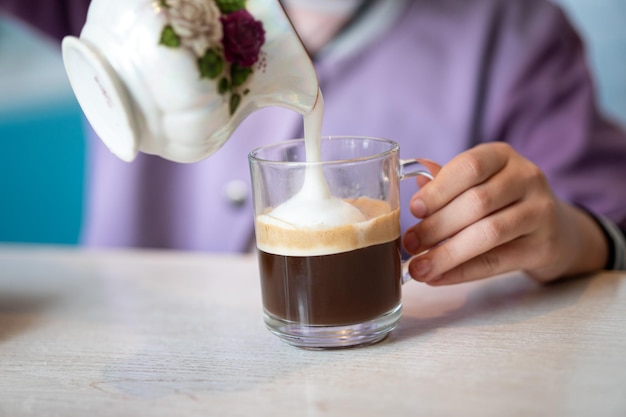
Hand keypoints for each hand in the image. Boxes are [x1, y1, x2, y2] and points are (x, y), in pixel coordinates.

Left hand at [402, 142, 608, 284]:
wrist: (556, 230)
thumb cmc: (502, 201)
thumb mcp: (478, 182)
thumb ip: (447, 182)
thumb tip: (416, 183)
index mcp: (502, 156)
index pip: (470, 166)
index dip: (439, 189)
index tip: (413, 210)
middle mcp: (527, 177)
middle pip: (477, 202)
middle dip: (437, 226)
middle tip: (409, 245)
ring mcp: (541, 212)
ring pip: (488, 233)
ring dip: (447, 253)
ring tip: (418, 268)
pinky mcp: (544, 247)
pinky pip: (497, 262)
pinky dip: (462, 272)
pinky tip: (438, 277)